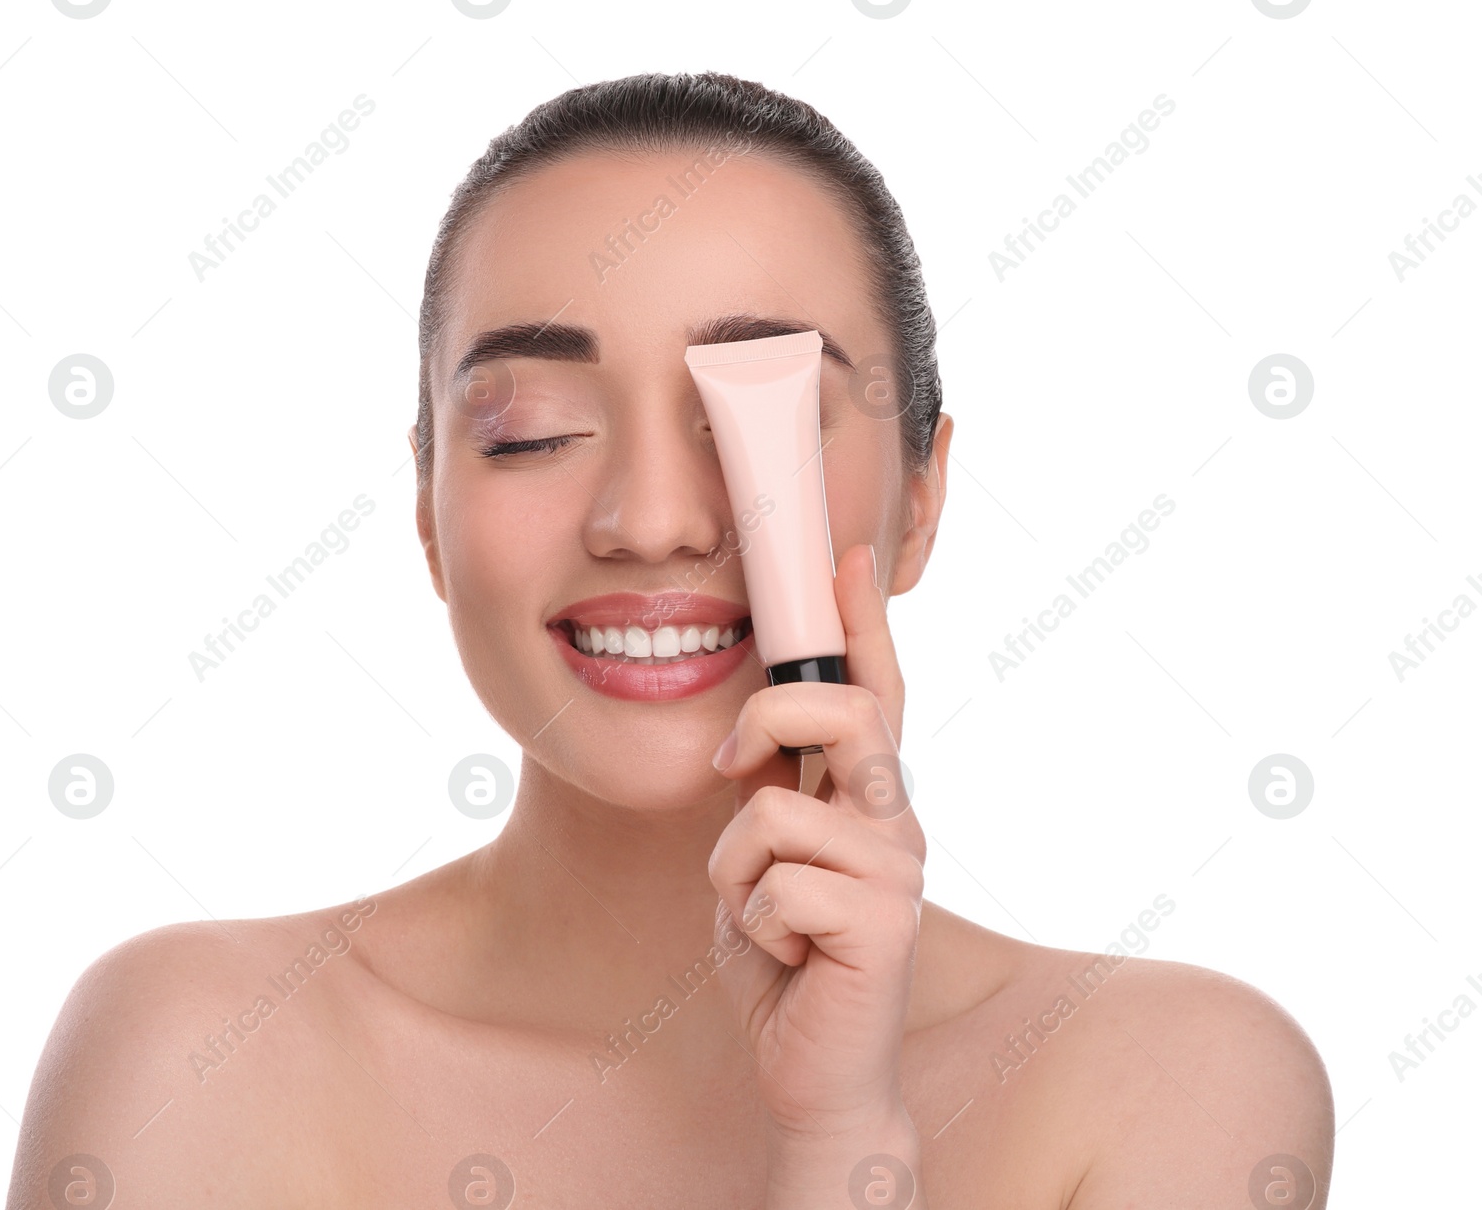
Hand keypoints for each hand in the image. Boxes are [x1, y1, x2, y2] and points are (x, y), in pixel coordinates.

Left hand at [707, 542, 927, 1142]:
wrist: (812, 1070)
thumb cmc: (784, 958)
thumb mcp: (759, 859)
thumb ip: (769, 794)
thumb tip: (749, 730)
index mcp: (866, 797)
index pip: (874, 691)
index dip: (861, 621)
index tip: (843, 557)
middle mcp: (896, 820)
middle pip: (843, 710)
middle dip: (768, 720)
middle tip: (731, 765)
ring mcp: (897, 869)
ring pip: (774, 812)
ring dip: (737, 873)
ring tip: (767, 920)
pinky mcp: (884, 922)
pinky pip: (772, 886)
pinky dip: (751, 926)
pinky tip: (786, 960)